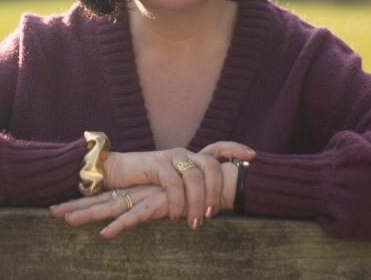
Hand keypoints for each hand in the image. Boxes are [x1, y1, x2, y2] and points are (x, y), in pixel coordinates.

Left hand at [50, 161, 242, 237]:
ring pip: (112, 206)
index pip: (109, 196)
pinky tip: (104, 234)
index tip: (66, 207)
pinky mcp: (159, 203)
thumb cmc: (201, 191)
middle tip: (53, 212)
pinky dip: (120, 226)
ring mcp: (147, 196)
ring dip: (89, 214)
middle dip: (79, 206)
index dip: (88, 201)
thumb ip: (166, 204)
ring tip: (66, 220)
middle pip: (103, 200)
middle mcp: (140, 192)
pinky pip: (136, 216)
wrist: (221, 180)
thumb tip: (158, 214)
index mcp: (141, 191)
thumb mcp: (177, 201)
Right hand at [103, 142, 254, 227]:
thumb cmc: (146, 183)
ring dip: (197, 202)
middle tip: (212, 213)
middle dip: (216, 190)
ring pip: (195, 177)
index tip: (252, 156)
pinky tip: (175, 215)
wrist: (117, 172)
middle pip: (211, 166)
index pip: (218, 148)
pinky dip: (178, 202)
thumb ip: (191, 189)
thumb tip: (213, 207)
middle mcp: (184, 154)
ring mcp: (171, 157)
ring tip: (195, 221)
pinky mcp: (156, 164)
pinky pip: (174, 184)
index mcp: (191, 157)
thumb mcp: (172, 185)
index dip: (235, 149)